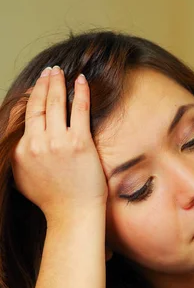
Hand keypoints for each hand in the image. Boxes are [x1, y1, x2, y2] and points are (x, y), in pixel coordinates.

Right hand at [11, 66, 107, 225]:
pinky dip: (80, 92)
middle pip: (37, 105)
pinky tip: (81, 81)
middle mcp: (36, 143)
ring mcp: (58, 142)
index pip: (23, 116)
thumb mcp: (22, 178)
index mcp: (20, 150)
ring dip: (58, 83)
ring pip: (56, 103)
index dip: (30, 98)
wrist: (73, 215)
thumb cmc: (52, 201)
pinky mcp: (80, 143)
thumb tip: (17, 141)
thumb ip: (18, 156)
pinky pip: (79, 110)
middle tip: (49, 72)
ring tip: (60, 73)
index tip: (36, 88)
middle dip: (43, 84)